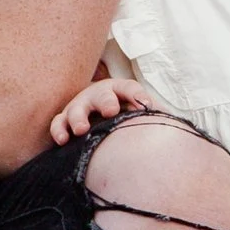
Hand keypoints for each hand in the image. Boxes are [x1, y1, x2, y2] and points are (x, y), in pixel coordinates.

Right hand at [48, 75, 164, 144]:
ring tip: (81, 129)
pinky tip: (63, 140)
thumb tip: (171, 124)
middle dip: (106, 102)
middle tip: (111, 111)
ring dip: (78, 118)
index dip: (137, 95)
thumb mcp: (137, 109)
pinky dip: (58, 131)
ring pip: (76, 110)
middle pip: (102, 96)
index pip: (129, 88)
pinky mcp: (64, 120)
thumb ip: (152, 114)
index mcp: (118, 91)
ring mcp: (79, 107)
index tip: (146, 106)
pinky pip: (58, 124)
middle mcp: (97, 95)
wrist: (95, 113)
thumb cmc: (121, 112)